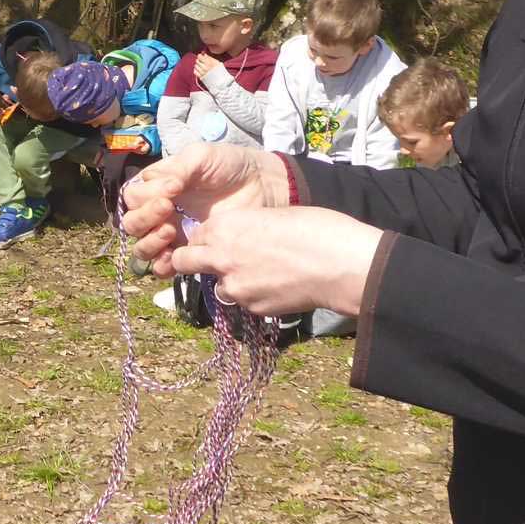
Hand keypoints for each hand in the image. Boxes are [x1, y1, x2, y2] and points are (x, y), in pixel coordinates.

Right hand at [121, 144, 292, 272]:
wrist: (261, 185)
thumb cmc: (229, 165)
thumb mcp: (200, 156)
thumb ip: (176, 170)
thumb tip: (162, 191)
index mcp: (156, 186)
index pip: (132, 197)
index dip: (145, 195)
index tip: (172, 188)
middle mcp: (159, 211)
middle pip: (131, 224)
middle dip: (144, 218)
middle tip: (168, 209)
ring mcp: (172, 234)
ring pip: (142, 248)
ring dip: (149, 242)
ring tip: (171, 231)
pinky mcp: (188, 252)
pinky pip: (163, 266)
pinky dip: (162, 264)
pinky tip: (173, 256)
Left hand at [168, 205, 381, 315]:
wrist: (340, 265)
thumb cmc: (316, 229)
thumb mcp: (273, 216)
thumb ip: (245, 228)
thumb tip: (239, 238)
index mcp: (224, 227)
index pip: (195, 235)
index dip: (205, 238)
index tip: (215, 241)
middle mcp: (220, 257)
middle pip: (184, 262)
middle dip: (193, 262)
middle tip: (213, 262)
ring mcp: (234, 286)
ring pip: (218, 286)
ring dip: (230, 282)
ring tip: (263, 275)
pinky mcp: (251, 308)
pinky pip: (245, 301)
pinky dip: (255, 296)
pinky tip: (279, 286)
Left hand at [193, 52, 219, 78]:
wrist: (220, 79)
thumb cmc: (219, 70)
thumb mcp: (216, 62)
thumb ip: (209, 58)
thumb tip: (204, 55)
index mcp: (208, 63)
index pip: (199, 57)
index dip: (200, 56)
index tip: (201, 56)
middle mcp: (204, 67)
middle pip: (197, 61)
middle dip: (199, 60)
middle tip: (202, 62)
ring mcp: (202, 72)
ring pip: (195, 66)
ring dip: (198, 65)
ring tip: (202, 66)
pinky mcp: (200, 76)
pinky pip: (194, 71)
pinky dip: (196, 70)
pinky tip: (200, 70)